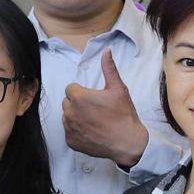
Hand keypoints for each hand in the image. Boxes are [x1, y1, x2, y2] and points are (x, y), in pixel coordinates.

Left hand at [61, 51, 150, 166]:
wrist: (127, 142)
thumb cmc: (123, 115)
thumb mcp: (118, 88)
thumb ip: (109, 68)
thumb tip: (106, 51)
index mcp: (78, 97)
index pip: (71, 89)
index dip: (82, 92)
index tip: (93, 99)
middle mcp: (70, 112)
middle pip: (67, 102)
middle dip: (77, 104)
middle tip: (94, 110)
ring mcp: (69, 128)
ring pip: (67, 117)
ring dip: (76, 117)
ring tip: (93, 121)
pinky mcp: (71, 141)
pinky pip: (69, 132)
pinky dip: (77, 131)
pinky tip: (91, 132)